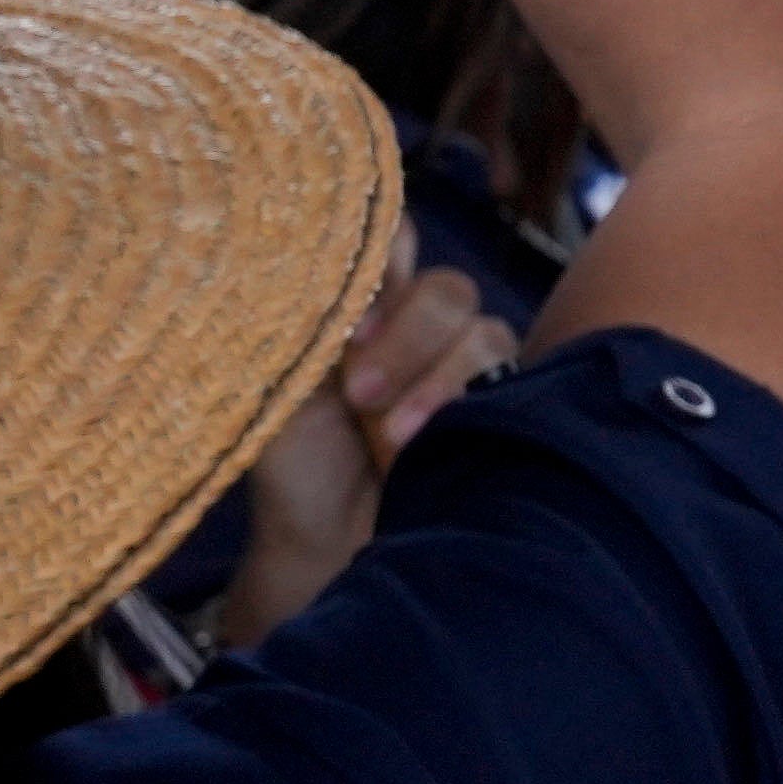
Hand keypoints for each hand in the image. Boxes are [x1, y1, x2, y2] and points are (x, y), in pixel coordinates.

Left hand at [200, 267, 506, 655]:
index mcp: (359, 303)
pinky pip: (505, 368)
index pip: (390, 237)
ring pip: (480, 326)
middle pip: (444, 284)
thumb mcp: (277, 382)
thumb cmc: (292, 466)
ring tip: (390, 438)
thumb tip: (305, 248)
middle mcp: (414, 325)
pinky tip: (425, 439)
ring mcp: (458, 365)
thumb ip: (303, 316)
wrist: (327, 546)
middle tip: (357, 394)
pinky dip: (459, 397)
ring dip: (433, 379)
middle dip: (404, 337)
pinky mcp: (495, 403)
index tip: (349, 324)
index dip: (380, 259)